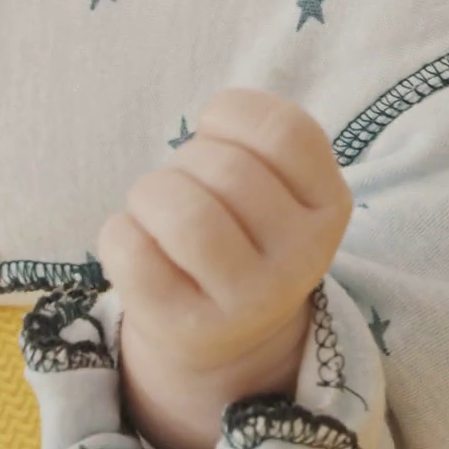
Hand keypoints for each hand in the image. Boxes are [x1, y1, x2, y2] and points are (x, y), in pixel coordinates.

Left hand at [100, 88, 354, 375]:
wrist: (231, 333)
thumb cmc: (243, 228)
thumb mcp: (277, 182)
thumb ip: (257, 141)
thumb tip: (212, 122)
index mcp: (329, 204)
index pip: (285, 130)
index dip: (232, 115)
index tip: (219, 136)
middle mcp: (302, 256)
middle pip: (226, 169)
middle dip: (185, 160)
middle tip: (185, 186)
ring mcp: (250, 301)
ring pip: (183, 212)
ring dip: (149, 194)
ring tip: (155, 212)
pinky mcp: (189, 328)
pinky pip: (133, 251)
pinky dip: (119, 233)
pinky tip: (139, 244)